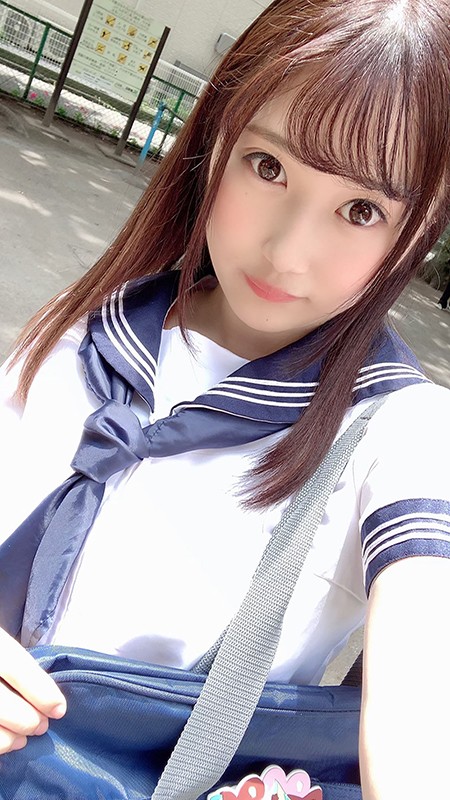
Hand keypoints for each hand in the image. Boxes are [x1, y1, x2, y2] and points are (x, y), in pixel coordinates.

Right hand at [0, 627, 65, 753]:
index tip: (59, 708)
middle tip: (41, 727)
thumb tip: (45, 696)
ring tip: (21, 740)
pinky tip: (2, 743)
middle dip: (25, 719)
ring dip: (6, 738)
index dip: (40, 690)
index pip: (15, 665)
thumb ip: (14, 662)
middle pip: (0, 701)